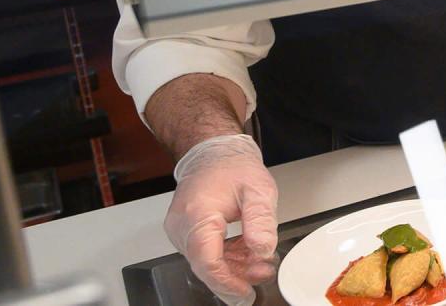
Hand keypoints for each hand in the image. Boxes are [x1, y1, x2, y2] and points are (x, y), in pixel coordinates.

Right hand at [164, 134, 278, 305]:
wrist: (214, 152)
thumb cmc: (232, 166)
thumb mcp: (259, 189)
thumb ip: (261, 221)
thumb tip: (263, 250)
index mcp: (197, 214)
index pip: (207, 261)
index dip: (226, 282)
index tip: (245, 293)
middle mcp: (182, 225)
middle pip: (206, 266)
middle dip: (236, 275)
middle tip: (264, 271)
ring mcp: (181, 230)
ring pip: (206, 262)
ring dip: (234, 267)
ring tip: (261, 262)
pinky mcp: (186, 232)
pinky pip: (205, 254)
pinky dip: (227, 257)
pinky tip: (247, 252)